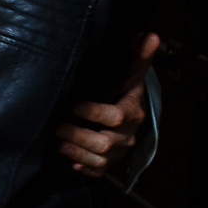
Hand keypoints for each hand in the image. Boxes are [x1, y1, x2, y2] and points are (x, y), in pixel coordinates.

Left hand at [57, 32, 158, 175]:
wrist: (131, 116)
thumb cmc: (124, 91)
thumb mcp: (130, 75)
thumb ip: (138, 57)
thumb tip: (150, 35)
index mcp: (131, 112)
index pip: (114, 117)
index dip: (93, 113)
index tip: (74, 105)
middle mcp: (126, 135)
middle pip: (104, 144)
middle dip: (78, 136)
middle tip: (57, 127)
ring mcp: (118, 152)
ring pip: (99, 161)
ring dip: (76, 153)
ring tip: (58, 143)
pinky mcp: (109, 163)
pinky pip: (98, 173)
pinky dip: (84, 170)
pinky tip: (71, 164)